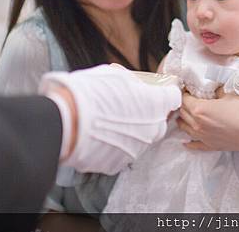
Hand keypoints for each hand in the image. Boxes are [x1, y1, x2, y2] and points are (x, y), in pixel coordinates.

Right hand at [38, 64, 181, 174]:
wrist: (65, 121)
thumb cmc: (89, 93)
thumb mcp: (114, 74)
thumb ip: (130, 81)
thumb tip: (130, 82)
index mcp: (156, 104)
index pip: (173, 97)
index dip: (164, 93)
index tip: (156, 92)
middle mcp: (152, 130)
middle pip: (158, 121)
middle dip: (147, 113)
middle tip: (126, 105)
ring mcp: (136, 150)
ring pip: (139, 138)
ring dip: (129, 131)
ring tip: (106, 121)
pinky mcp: (118, 165)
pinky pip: (121, 152)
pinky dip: (113, 145)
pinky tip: (98, 136)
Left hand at [177, 92, 238, 151]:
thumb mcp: (231, 92)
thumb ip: (217, 90)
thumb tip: (212, 89)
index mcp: (200, 110)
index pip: (184, 100)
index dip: (184, 92)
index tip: (188, 88)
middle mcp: (198, 125)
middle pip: (182, 113)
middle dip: (183, 104)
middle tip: (188, 98)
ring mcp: (204, 137)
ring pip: (185, 128)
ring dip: (184, 119)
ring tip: (187, 113)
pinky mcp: (212, 146)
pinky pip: (195, 145)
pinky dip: (189, 141)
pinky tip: (186, 140)